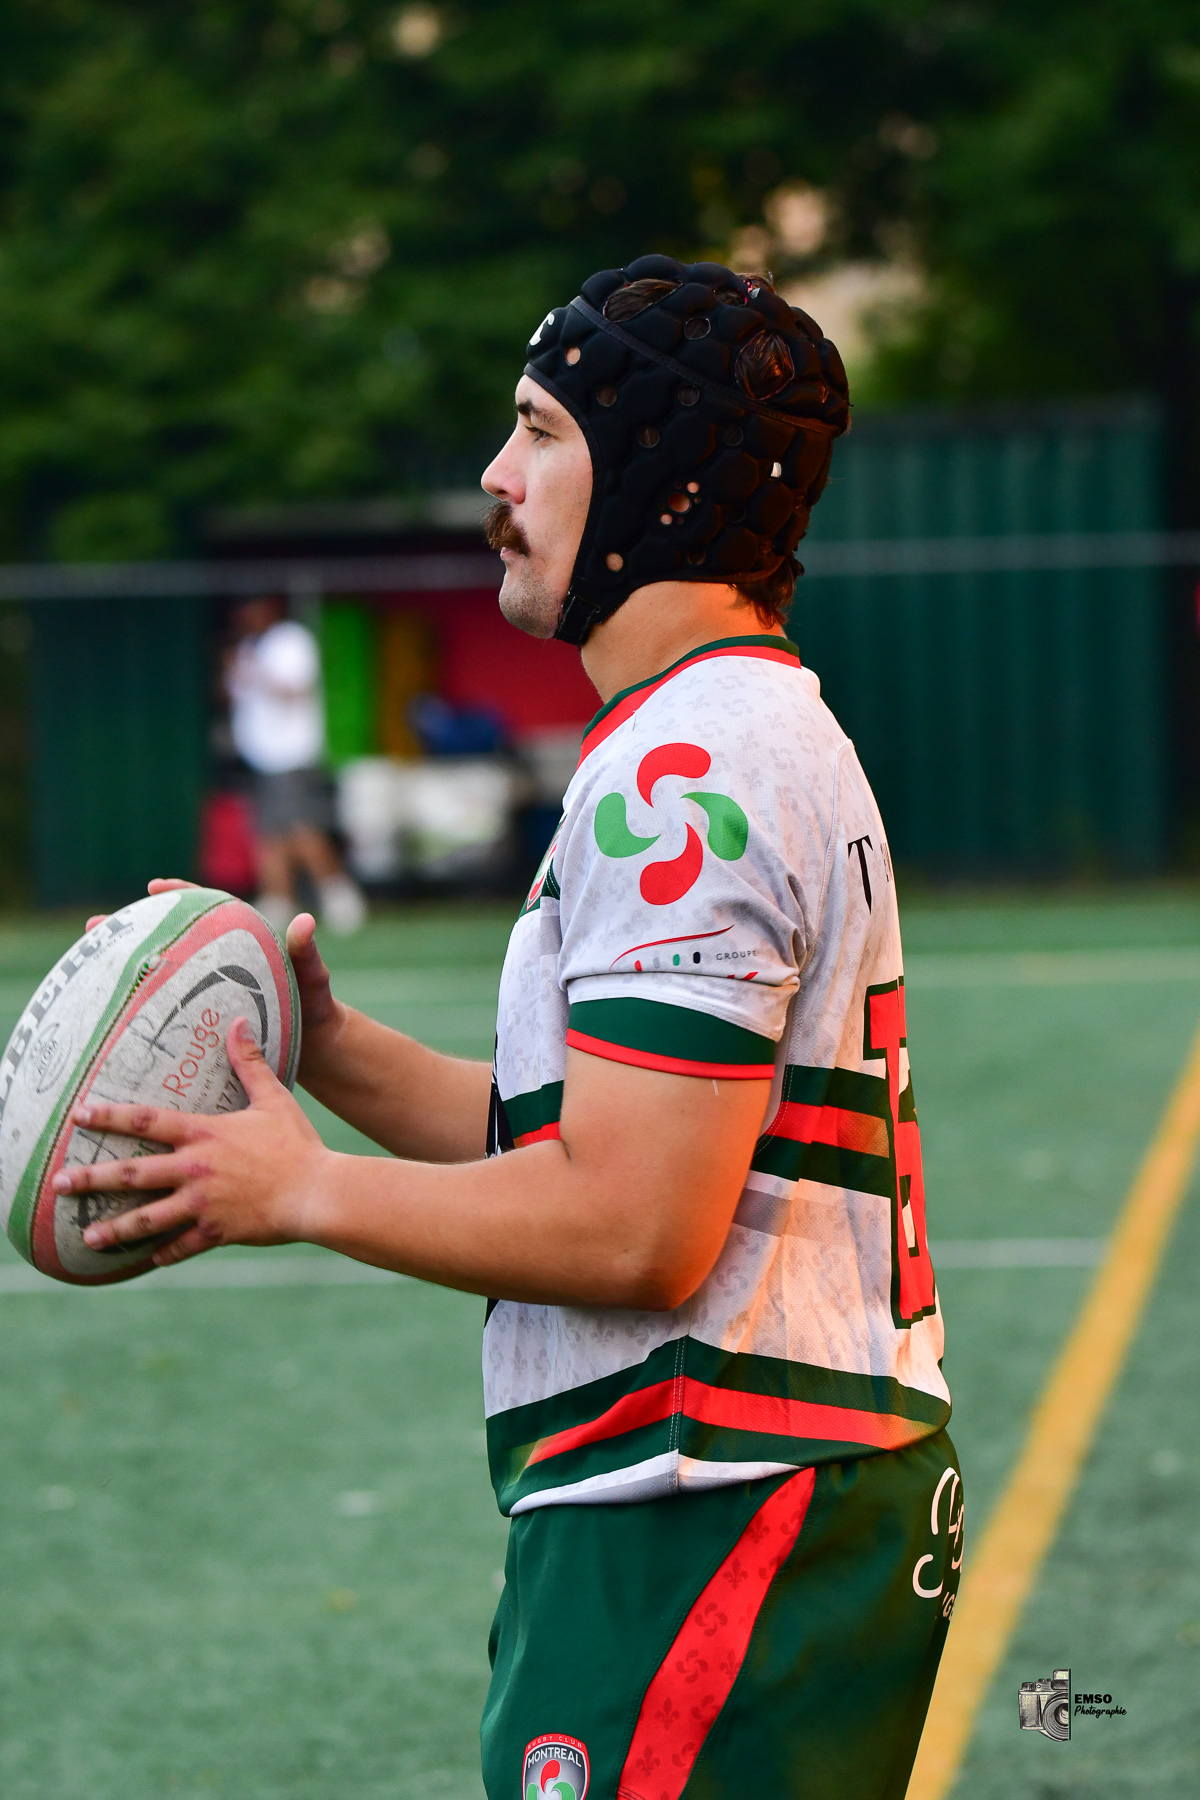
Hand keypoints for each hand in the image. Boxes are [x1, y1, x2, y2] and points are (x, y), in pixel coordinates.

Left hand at [52, 1016, 330, 1264]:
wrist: (316, 1192)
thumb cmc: (296, 1144)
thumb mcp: (273, 1098)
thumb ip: (249, 1063)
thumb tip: (239, 1022)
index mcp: (203, 1135)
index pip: (145, 1121)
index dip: (109, 1116)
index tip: (78, 1116)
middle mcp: (194, 1170)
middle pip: (132, 1174)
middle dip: (91, 1179)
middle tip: (59, 1183)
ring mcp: (202, 1204)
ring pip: (147, 1218)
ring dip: (114, 1228)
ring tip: (88, 1236)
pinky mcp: (215, 1232)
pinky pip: (181, 1246)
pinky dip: (164, 1253)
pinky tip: (148, 1258)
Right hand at [85, 883, 344, 1075]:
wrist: (319, 1048)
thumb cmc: (317, 1008)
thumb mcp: (313, 979)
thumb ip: (307, 953)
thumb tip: (305, 922)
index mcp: (246, 944)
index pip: (210, 909)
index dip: (181, 895)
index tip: (154, 888)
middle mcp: (223, 963)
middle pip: (173, 938)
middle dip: (133, 930)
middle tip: (95, 927)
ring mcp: (213, 989)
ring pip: (166, 972)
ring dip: (130, 966)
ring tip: (90, 964)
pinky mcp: (208, 1016)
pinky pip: (174, 1005)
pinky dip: (147, 1006)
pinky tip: (117, 1015)